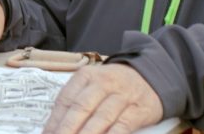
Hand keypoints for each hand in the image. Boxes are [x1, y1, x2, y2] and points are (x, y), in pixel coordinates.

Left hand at [43, 63, 162, 132]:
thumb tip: (56, 127)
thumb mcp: (91, 84)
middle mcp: (103, 83)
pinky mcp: (140, 109)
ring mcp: (122, 96)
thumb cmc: (112, 85)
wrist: (149, 76)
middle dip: (67, 129)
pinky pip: (123, 126)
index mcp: (85, 76)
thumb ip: (75, 102)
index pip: (65, 99)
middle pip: (81, 108)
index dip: (54, 120)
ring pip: (101, 117)